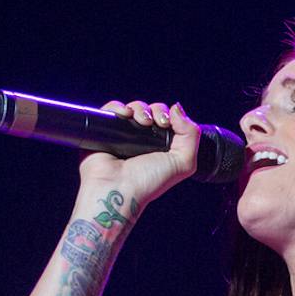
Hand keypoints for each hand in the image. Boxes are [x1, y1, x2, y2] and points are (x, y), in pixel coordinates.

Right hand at [76, 99, 200, 205]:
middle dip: (156, 110)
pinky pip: (110, 109)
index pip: (168, 119)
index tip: (167, 123)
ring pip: (132, 108)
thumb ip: (191, 135)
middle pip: (151, 110)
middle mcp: (142, 140)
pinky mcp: (103, 130)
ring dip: (139, 108)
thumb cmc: (149, 181)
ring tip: (142, 121)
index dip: (169, 115)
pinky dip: (118, 106)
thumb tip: (177, 108)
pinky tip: (125, 114)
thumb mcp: (183, 163)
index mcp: (160, 146)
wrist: (118, 189)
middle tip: (157, 122)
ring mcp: (122, 134)